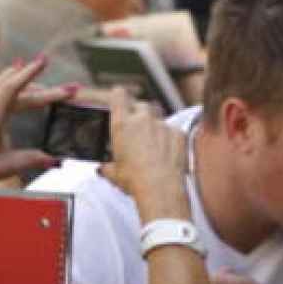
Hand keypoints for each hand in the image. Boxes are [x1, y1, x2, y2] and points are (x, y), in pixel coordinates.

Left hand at [0, 55, 78, 184]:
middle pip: (17, 87)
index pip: (14, 88)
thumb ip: (29, 161)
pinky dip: (7, 78)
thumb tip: (55, 160)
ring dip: (23, 77)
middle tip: (70, 89)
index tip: (44, 61)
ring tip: (37, 68)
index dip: (30, 73)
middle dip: (45, 87)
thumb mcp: (0, 167)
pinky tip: (12, 72)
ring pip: (3, 82)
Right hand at [99, 88, 189, 221]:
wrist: (161, 189)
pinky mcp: (178, 133)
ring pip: (158, 115)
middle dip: (138, 113)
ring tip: (151, 142)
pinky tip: (166, 151)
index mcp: (122, 124)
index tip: (118, 99)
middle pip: (140, 105)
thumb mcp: (114, 173)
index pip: (118, 94)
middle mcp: (143, 119)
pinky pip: (172, 129)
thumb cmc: (136, 181)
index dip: (118, 95)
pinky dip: (169, 137)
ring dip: (154, 124)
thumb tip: (104, 169)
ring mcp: (162, 125)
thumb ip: (108, 166)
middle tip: (136, 129)